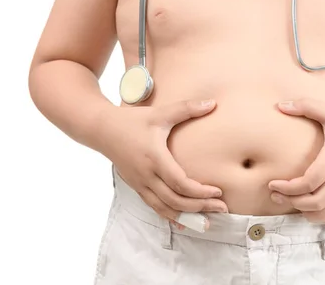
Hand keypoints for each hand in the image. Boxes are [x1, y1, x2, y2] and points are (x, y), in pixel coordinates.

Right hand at [101, 99, 228, 228]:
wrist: (102, 129)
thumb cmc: (132, 120)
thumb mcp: (160, 114)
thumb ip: (187, 109)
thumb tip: (213, 103)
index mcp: (155, 158)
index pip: (180, 183)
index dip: (200, 192)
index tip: (218, 191)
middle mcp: (146, 175)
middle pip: (176, 201)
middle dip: (200, 207)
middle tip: (221, 208)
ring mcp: (139, 183)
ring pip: (165, 208)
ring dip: (187, 216)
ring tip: (207, 220)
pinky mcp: (136, 186)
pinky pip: (155, 207)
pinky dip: (171, 216)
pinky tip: (185, 221)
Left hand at [268, 98, 324, 223]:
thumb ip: (305, 106)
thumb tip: (279, 105)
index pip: (310, 181)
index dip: (289, 187)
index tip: (273, 184)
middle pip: (318, 201)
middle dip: (293, 202)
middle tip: (275, 195)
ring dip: (310, 213)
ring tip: (293, 205)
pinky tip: (315, 212)